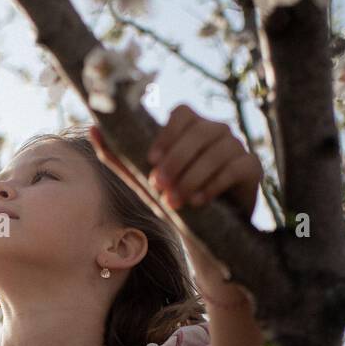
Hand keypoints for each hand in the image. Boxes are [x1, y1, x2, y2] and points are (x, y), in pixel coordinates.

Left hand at [90, 106, 261, 218]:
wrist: (206, 233)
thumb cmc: (174, 199)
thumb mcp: (144, 180)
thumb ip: (120, 156)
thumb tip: (93, 129)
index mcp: (192, 127)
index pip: (182, 112)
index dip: (167, 134)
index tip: (151, 160)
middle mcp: (216, 130)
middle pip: (200, 130)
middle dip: (177, 160)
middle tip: (159, 186)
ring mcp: (237, 146)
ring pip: (218, 150)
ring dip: (193, 176)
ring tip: (176, 201)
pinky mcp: (251, 167)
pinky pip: (236, 166)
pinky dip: (215, 183)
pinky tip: (198, 200)